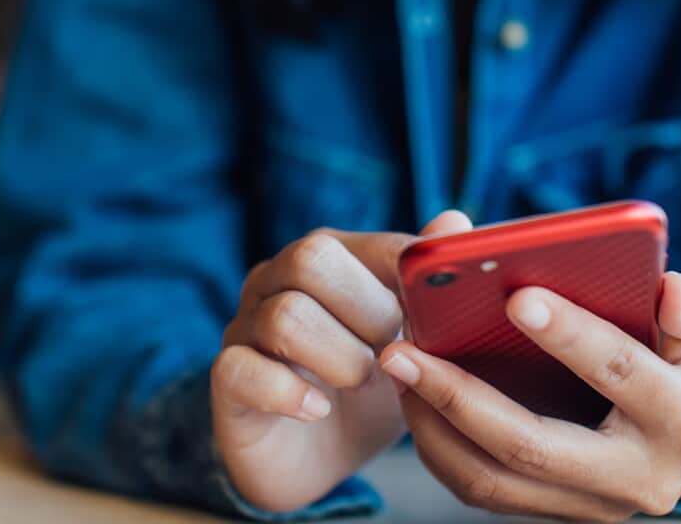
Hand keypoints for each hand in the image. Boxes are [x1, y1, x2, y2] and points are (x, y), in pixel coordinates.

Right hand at [212, 212, 473, 511]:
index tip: (440, 309)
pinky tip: (317, 410)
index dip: (407, 274)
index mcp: (325, 262)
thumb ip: (426, 284)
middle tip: (394, 353)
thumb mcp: (409, 343)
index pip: (366, 244)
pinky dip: (288, 392)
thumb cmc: (365, 390)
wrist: (316, 461)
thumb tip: (454, 220)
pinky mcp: (226, 379)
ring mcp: (244, 328)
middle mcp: (276, 283)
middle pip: (310, 258)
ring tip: (361, 385)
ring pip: (284, 315)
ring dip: (340, 357)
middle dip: (368, 311)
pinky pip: (242, 370)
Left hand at [379, 270, 680, 521]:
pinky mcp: (560, 509)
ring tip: (396, 366)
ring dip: (434, 426)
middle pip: (532, 447)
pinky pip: (486, 488)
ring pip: (494, 481)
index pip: (622, 374)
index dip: (572, 335)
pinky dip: (441, 444)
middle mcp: (640, 476)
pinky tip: (414, 393)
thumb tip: (672, 295)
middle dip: (459, 396)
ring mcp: (594, 504)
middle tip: (402, 347)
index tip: (517, 296)